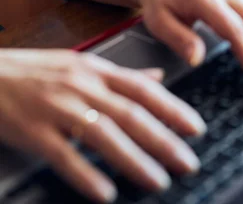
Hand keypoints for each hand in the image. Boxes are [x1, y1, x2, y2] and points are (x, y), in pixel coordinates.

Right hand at [0, 49, 205, 202]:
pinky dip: (87, 174)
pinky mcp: (35, 131)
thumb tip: (156, 79)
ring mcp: (58, 107)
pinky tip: (106, 192)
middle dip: (163, 139)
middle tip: (187, 161)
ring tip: (158, 180)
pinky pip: (65, 156)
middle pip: (130, 114)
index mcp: (95, 69)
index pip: (143, 89)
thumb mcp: (82, 64)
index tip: (195, 128)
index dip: (172, 108)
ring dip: (134, 159)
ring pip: (104, 134)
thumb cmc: (36, 71)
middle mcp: (81, 86)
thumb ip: (121, 74)